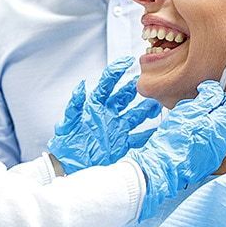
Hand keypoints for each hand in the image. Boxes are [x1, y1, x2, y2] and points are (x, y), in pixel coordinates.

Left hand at [47, 56, 161, 173]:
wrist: (68, 165)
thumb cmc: (66, 143)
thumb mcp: (68, 123)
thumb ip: (75, 105)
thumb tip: (81, 85)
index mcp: (95, 107)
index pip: (107, 85)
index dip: (117, 72)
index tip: (128, 61)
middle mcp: (108, 115)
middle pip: (125, 97)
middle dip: (136, 89)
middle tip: (148, 82)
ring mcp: (116, 129)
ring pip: (135, 115)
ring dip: (146, 109)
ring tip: (158, 103)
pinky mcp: (122, 144)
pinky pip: (138, 137)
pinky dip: (149, 134)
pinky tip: (159, 130)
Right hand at [128, 80, 225, 218]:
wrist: (164, 167)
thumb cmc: (174, 139)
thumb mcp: (190, 110)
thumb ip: (208, 97)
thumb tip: (216, 90)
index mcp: (224, 124)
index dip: (219, 95)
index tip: (205, 94)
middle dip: (213, 110)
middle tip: (193, 109)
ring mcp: (219, 152)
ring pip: (218, 131)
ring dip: (207, 124)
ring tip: (188, 125)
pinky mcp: (210, 161)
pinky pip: (211, 144)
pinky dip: (203, 138)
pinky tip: (189, 139)